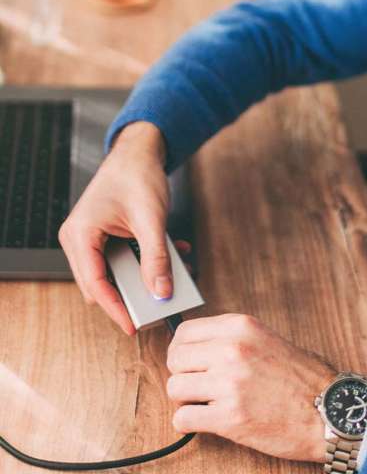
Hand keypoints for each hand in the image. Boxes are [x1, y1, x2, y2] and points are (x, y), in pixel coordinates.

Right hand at [58, 121, 174, 334]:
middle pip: (103, 282)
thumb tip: (161, 291)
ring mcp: (91, 238)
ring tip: (175, 274)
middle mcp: (80, 239)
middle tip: (160, 302)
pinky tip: (173, 253)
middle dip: (134, 292)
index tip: (133, 326)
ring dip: (145, 274)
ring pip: (117, 272)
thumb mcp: (151, 220)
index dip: (115, 308)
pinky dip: (148, 260)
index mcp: (80, 235)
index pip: (94, 284)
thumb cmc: (136, 175)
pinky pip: (125, 258)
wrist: (139, 151)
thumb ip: (156, 258)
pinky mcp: (106, 236)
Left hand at [166, 313, 335, 462]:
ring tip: (203, 403)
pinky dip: (188, 423)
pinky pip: (183, 418)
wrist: (329, 410)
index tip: (188, 362)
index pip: (184, 332)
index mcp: (240, 327)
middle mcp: (231, 350)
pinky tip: (204, 421)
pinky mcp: (229, 417)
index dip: (182, 349)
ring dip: (185, 399)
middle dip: (182, 374)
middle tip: (196, 385)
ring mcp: (229, 383)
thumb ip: (231, 338)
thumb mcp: (266, 339)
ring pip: (175, 388)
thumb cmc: (302, 378)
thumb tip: (196, 347)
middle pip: (175, 359)